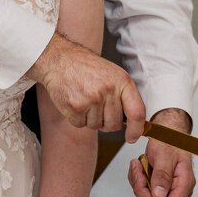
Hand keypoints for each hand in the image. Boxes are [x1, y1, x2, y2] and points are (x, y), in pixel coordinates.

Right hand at [29, 34, 144, 141]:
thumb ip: (124, 96)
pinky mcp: (75, 107)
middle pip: (114, 124)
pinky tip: (76, 101)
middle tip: (98, 105)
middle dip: (107, 121)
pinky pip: (81, 125)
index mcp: (122, 81)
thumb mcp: (113, 74)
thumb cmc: (87, 67)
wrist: (61, 60)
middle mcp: (108, 90)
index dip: (136, 129)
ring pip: (97, 126)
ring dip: (90, 118)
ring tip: (85, 99)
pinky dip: (77, 117)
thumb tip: (133, 122)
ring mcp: (91, 99)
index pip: (136, 112)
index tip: (132, 137)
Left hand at [128, 108, 195, 196]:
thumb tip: (159, 196)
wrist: (166, 131)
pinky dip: (138, 178)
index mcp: (184, 183)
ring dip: (139, 181)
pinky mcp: (158, 184)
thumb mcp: (165, 156)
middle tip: (139, 172)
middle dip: (143, 189)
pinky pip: (144, 188)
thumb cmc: (170, 141)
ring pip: (148, 196)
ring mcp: (167, 187)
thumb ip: (162, 176)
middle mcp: (177, 188)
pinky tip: (139, 166)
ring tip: (138, 165)